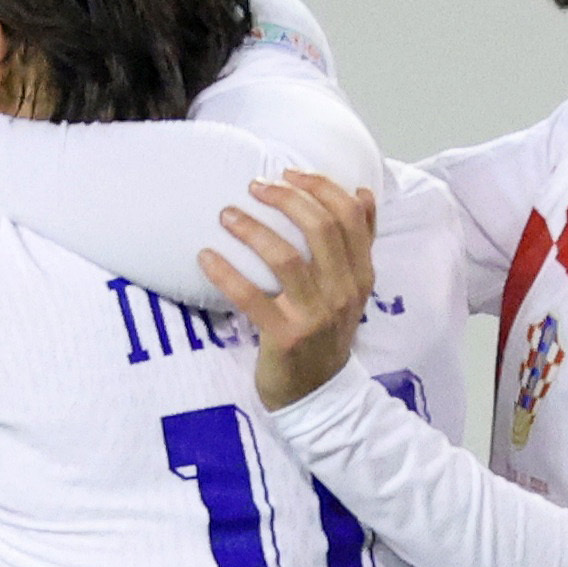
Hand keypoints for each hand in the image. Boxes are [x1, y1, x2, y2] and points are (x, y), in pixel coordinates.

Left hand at [198, 172, 378, 409]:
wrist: (318, 395)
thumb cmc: (327, 333)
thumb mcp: (352, 288)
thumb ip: (357, 243)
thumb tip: (361, 191)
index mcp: (361, 275)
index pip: (350, 217)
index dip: (320, 187)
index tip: (288, 172)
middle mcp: (344, 292)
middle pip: (321, 229)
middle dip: (286, 198)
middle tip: (254, 185)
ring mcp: (316, 315)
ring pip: (286, 259)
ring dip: (253, 230)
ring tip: (227, 215)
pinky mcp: (285, 337)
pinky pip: (251, 297)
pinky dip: (226, 273)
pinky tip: (205, 257)